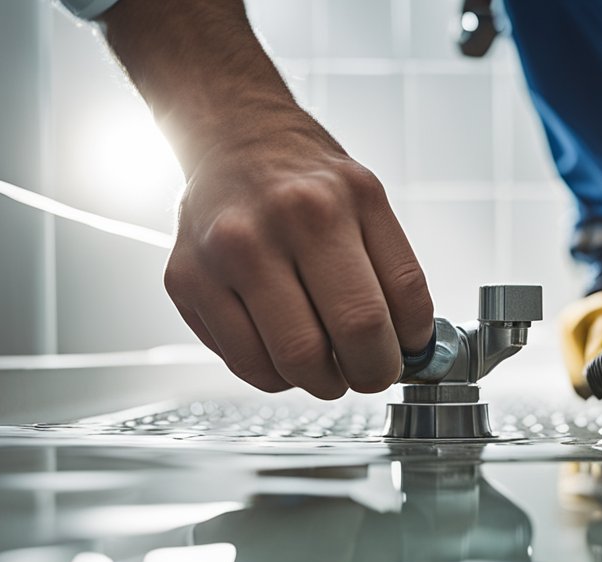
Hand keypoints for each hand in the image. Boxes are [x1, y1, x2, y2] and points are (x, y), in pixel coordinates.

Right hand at [165, 113, 433, 398]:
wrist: (234, 139)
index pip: (401, 301)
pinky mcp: (188, 280)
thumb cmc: (307, 183)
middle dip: (371, 372)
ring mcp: (231, 251)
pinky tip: (283, 353)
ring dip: (323, 381)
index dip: (410, 346)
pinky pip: (246, 363)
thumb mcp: (367, 203)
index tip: (404, 356)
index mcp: (346, 198)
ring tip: (326, 366)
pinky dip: (276, 376)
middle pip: (352, 332)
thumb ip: (394, 273)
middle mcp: (287, 218)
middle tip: (368, 372)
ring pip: (295, 361)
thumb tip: (413, 353)